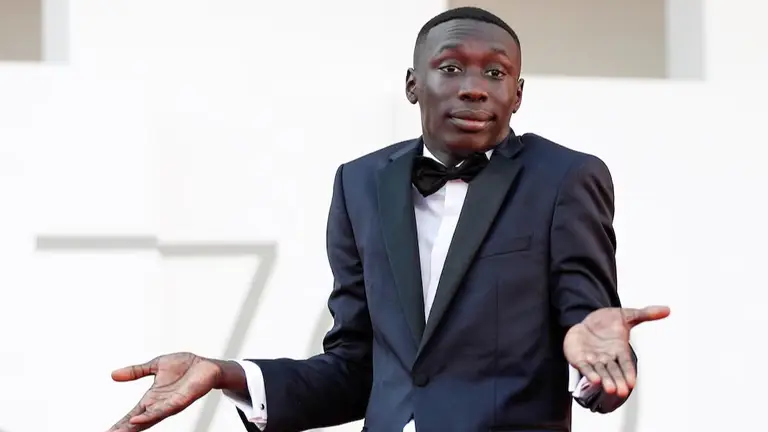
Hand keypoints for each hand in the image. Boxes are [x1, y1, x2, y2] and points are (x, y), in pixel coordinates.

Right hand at [106, 352, 221, 431]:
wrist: (207, 365)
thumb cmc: (184, 367)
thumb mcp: (155, 366)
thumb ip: (136, 372)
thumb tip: (113, 375)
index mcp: (152, 399)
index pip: (132, 416)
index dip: (119, 425)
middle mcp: (159, 406)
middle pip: (138, 423)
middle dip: (123, 430)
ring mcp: (170, 405)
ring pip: (149, 419)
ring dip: (133, 426)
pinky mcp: (182, 400)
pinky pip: (164, 410)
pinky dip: (149, 415)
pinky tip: (138, 419)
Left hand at [564, 305, 669, 397]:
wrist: (586, 321)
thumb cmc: (607, 322)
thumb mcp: (626, 315)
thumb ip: (645, 314)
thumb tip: (667, 310)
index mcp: (619, 350)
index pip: (625, 363)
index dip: (628, 373)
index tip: (632, 383)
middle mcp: (607, 358)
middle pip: (613, 371)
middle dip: (617, 381)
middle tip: (621, 392)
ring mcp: (593, 359)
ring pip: (600, 372)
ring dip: (604, 381)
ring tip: (609, 389)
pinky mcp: (579, 358)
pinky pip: (585, 367)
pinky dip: (589, 373)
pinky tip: (594, 380)